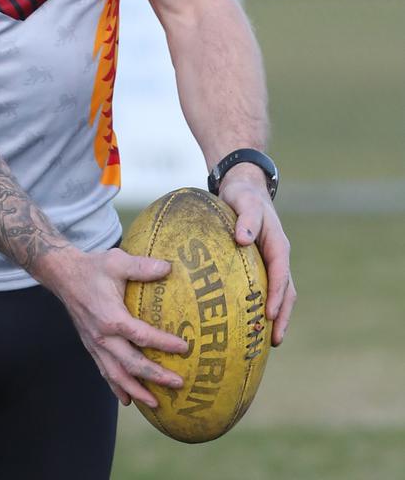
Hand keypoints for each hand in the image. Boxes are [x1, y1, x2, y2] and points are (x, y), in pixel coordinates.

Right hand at [48, 247, 188, 406]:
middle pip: (131, 363)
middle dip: (155, 376)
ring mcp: (95, 344)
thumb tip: (169, 267)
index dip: (164, 343)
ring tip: (155, 403)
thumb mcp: (117, 261)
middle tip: (178, 383)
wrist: (63, 275)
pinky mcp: (90, 346)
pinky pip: (104, 371)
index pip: (142, 336)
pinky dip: (116, 387)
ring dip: (136, 390)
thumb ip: (142, 266)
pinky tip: (128, 398)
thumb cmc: (92, 267)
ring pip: (116, 374)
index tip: (184, 348)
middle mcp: (102, 336)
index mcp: (111, 317)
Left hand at [219, 169, 295, 345]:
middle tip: (275, 341)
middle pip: (286, 291)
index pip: (280, 273)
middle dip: (282, 316)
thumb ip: (246, 218)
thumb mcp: (244, 201)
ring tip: (268, 341)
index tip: (270, 315)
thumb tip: (243, 239)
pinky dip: (264, 306)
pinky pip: (266, 289)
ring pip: (280, 293)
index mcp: (277, 244)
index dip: (277, 295)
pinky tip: (250, 323)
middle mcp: (278, 256)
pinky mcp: (261, 265)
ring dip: (277, 316)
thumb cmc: (243, 195)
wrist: (244, 188)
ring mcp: (271, 262)